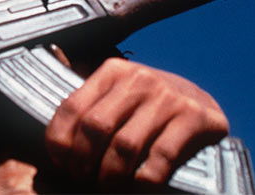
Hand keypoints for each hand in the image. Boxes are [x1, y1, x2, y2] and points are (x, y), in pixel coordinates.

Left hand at [45, 57, 228, 191]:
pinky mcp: (193, 119)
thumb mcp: (118, 90)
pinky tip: (137, 187)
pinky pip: (159, 160)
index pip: (73, 106)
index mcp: (114, 71)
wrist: (203, 105)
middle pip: (96, 127)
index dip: (60, 141)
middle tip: (82, 179)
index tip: (60, 163)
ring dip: (110, 176)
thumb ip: (88, 95)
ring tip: (106, 187)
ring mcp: (167, 98)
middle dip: (83, 161)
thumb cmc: (149, 104)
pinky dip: (143, 181)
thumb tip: (51, 73)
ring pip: (125, 146)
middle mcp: (139, 79)